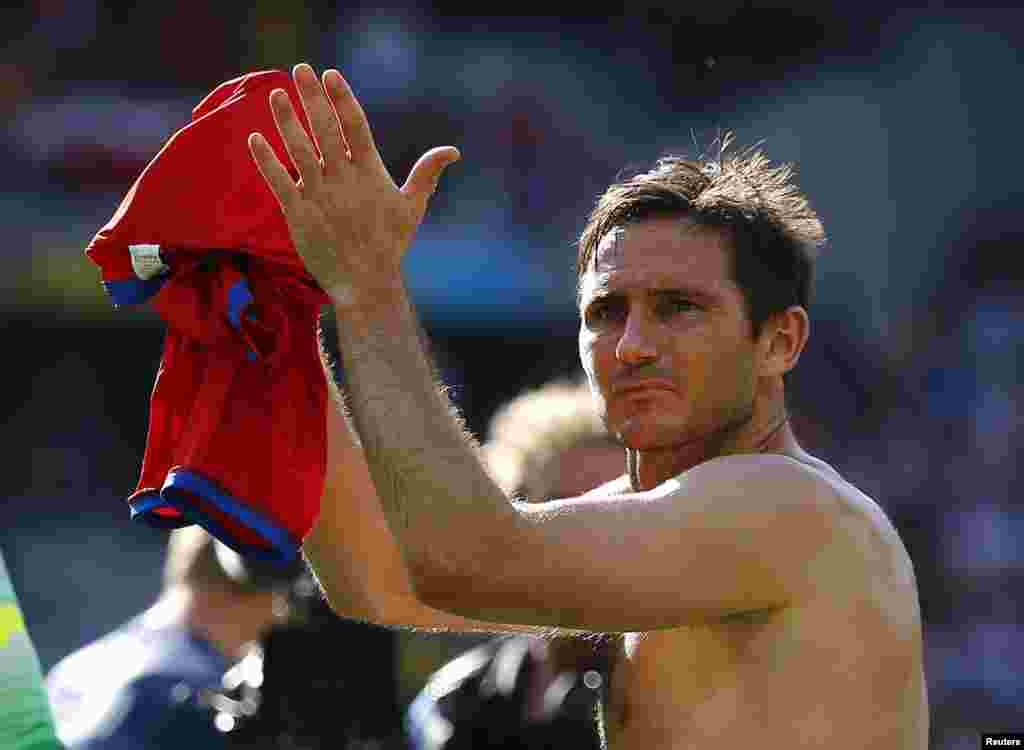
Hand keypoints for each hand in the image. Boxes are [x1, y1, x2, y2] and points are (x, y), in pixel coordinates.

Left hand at [248, 63, 459, 304]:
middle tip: (300, 69)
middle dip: (312, 97)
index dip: (342, 98)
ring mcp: (320, 196)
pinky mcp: (299, 214)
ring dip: (287, 120)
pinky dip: (266, 160)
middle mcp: (344, 180)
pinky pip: (279, 181)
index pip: (356, 126)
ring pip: (299, 150)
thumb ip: (427, 174)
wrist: (365, 283)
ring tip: (276, 94)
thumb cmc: (390, 244)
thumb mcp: (412, 207)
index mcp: (371, 174)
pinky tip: (254, 137)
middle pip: (325, 130)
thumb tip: (453, 152)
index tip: (330, 75)